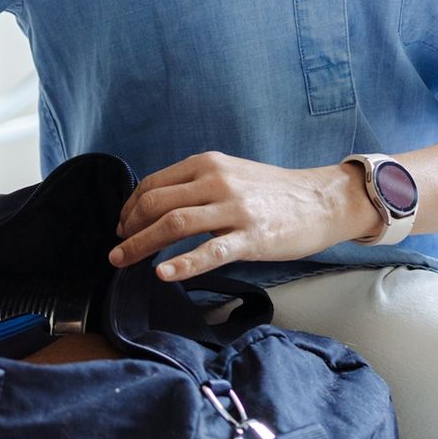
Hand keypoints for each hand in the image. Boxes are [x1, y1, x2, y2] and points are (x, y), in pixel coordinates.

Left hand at [109, 151, 373, 282]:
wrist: (321, 200)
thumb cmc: (273, 192)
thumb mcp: (231, 173)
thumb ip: (197, 184)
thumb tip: (158, 205)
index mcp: (207, 164)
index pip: (153, 184)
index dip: (130, 207)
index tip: (122, 226)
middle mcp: (216, 181)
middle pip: (156, 204)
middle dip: (128, 228)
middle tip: (116, 249)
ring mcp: (234, 209)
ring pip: (174, 224)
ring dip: (140, 244)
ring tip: (122, 262)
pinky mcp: (251, 237)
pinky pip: (210, 251)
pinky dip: (183, 263)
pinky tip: (163, 274)